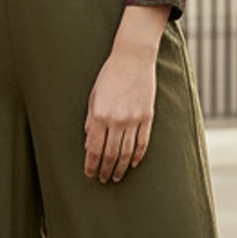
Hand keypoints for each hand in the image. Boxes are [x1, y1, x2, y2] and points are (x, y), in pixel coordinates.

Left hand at [83, 6, 168, 181]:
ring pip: (127, 152)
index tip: (90, 174)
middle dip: (105, 170)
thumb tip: (89, 144)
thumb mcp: (93, 96)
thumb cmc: (109, 75)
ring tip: (116, 177)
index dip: (91, 164)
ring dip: (120, 168)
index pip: (94, 149)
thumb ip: (91, 121)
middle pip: (111, 154)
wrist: (133, 58)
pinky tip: (132, 164)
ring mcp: (134, 119)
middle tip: (103, 179)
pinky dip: (137, 156)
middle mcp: (117, 120)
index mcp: (100, 115)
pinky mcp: (147, 117)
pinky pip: (142, 143)